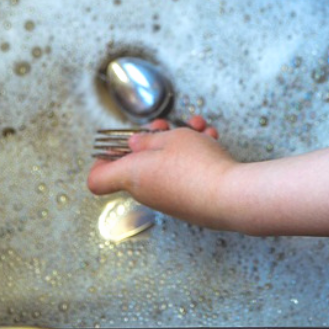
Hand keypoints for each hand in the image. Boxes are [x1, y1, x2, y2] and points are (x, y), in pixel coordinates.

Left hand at [87, 116, 239, 228]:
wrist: (230, 196)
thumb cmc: (196, 166)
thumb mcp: (170, 138)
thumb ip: (148, 140)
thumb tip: (134, 146)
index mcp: (132, 175)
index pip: (97, 179)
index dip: (101, 161)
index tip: (113, 145)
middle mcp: (146, 191)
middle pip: (138, 164)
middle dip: (154, 139)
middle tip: (165, 126)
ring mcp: (169, 199)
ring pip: (166, 164)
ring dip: (181, 142)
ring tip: (198, 128)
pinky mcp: (189, 202)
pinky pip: (185, 174)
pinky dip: (196, 156)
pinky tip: (211, 140)